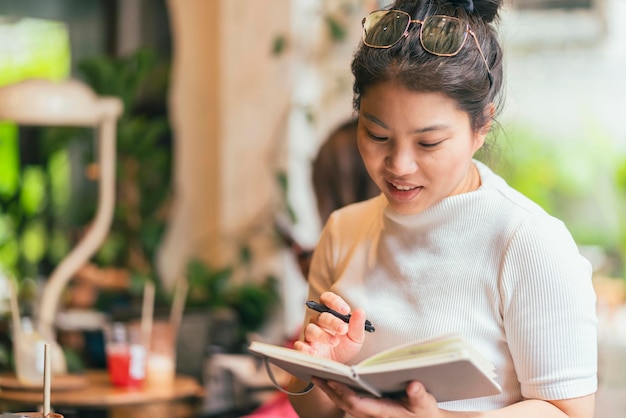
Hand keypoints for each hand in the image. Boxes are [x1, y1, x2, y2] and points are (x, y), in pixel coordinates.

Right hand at [294, 292, 365, 363]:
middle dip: (333, 322)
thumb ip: (357, 325)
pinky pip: (300, 345)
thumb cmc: (345, 348)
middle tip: (343, 329)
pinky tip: (315, 353)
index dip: (334, 302)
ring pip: (311, 329)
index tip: (345, 310)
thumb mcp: (356, 337)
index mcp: (330, 314)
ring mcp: (310, 335)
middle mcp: (318, 322)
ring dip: (322, 335)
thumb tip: (360, 311)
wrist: (339, 367)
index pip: (326, 299)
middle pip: (321, 316)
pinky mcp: (305, 349)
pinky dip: (305, 348)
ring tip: (334, 342)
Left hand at [312, 379, 444, 417]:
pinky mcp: (367, 408)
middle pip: (344, 403)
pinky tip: (330, 379)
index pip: (356, 404)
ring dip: (329, 389)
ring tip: (316, 374)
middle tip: (314, 374)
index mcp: (382, 412)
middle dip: (328, 389)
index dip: (343, 393)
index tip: (332, 380)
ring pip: (343, 402)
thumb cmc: (424, 411)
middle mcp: (371, 414)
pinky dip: (337, 390)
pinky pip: (348, 400)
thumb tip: (413, 386)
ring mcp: (368, 413)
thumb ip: (419, 395)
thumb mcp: (425, 403)